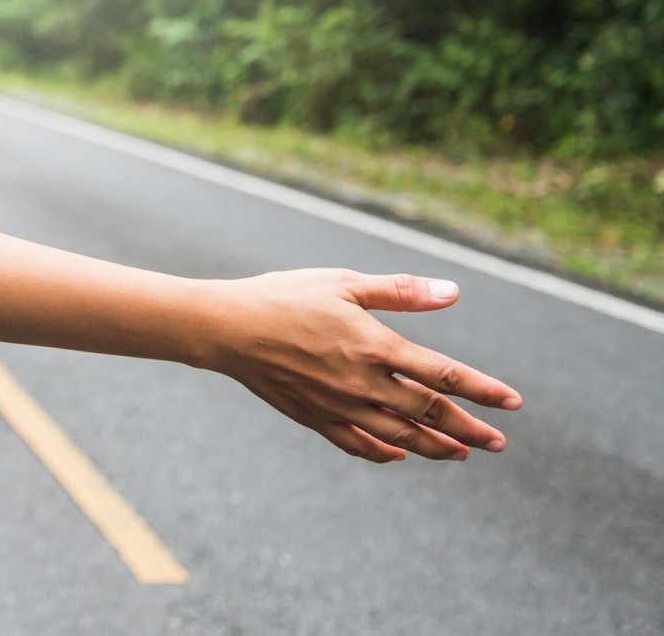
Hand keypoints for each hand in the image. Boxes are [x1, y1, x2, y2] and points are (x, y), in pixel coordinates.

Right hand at [201, 269, 522, 462]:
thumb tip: (453, 292)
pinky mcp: (315, 418)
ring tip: (460, 453)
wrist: (227, 328)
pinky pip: (358, 444)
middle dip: (468, 429)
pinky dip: (384, 453)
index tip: (513, 403)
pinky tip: (399, 455)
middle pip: (428, 414)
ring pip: (400, 437)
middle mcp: (362, 383)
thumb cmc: (284, 296)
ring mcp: (339, 405)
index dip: (482, 390)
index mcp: (374, 346)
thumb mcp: (343, 284)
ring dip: (435, 447)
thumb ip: (400, 292)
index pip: (442, 375)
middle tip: (498, 442)